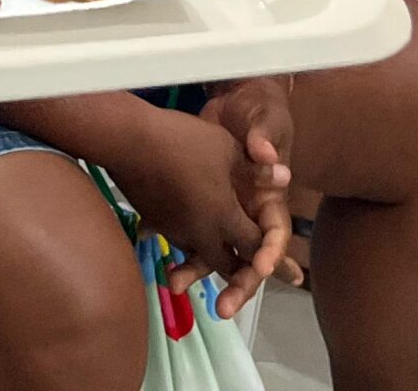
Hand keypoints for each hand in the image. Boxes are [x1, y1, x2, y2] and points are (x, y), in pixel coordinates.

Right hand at [105, 103, 295, 319]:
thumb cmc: (184, 141)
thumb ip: (256, 169)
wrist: (128, 141)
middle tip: (249, 277)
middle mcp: (202, 233)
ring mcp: (176, 230)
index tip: (289, 273)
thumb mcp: (227, 148)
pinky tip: (184, 233)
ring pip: (199, 256)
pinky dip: (185, 241)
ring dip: (209, 262)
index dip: (274, 260)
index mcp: (226, 218)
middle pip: (227, 265)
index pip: (256, 247)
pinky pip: (176, 240)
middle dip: (239, 274)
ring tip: (217, 263)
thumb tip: (284, 177)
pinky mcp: (155, 221)